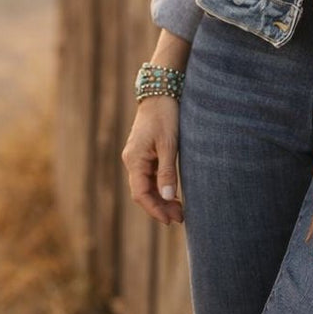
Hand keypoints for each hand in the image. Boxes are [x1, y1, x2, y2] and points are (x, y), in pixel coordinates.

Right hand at [121, 95, 183, 224]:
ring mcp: (137, 157)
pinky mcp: (145, 153)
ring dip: (161, 198)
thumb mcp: (169, 144)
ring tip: (179, 209)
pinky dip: (160, 187)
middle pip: (143, 192)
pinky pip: (150, 176)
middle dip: (160, 207)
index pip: (141, 193)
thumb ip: (167, 171)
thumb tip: (167, 196)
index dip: (155, 209)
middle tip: (180, 217)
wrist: (160, 92)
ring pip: (146, 185)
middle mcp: (132, 161)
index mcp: (134, 160)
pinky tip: (173, 193)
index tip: (170, 221)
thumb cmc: (165, 116)